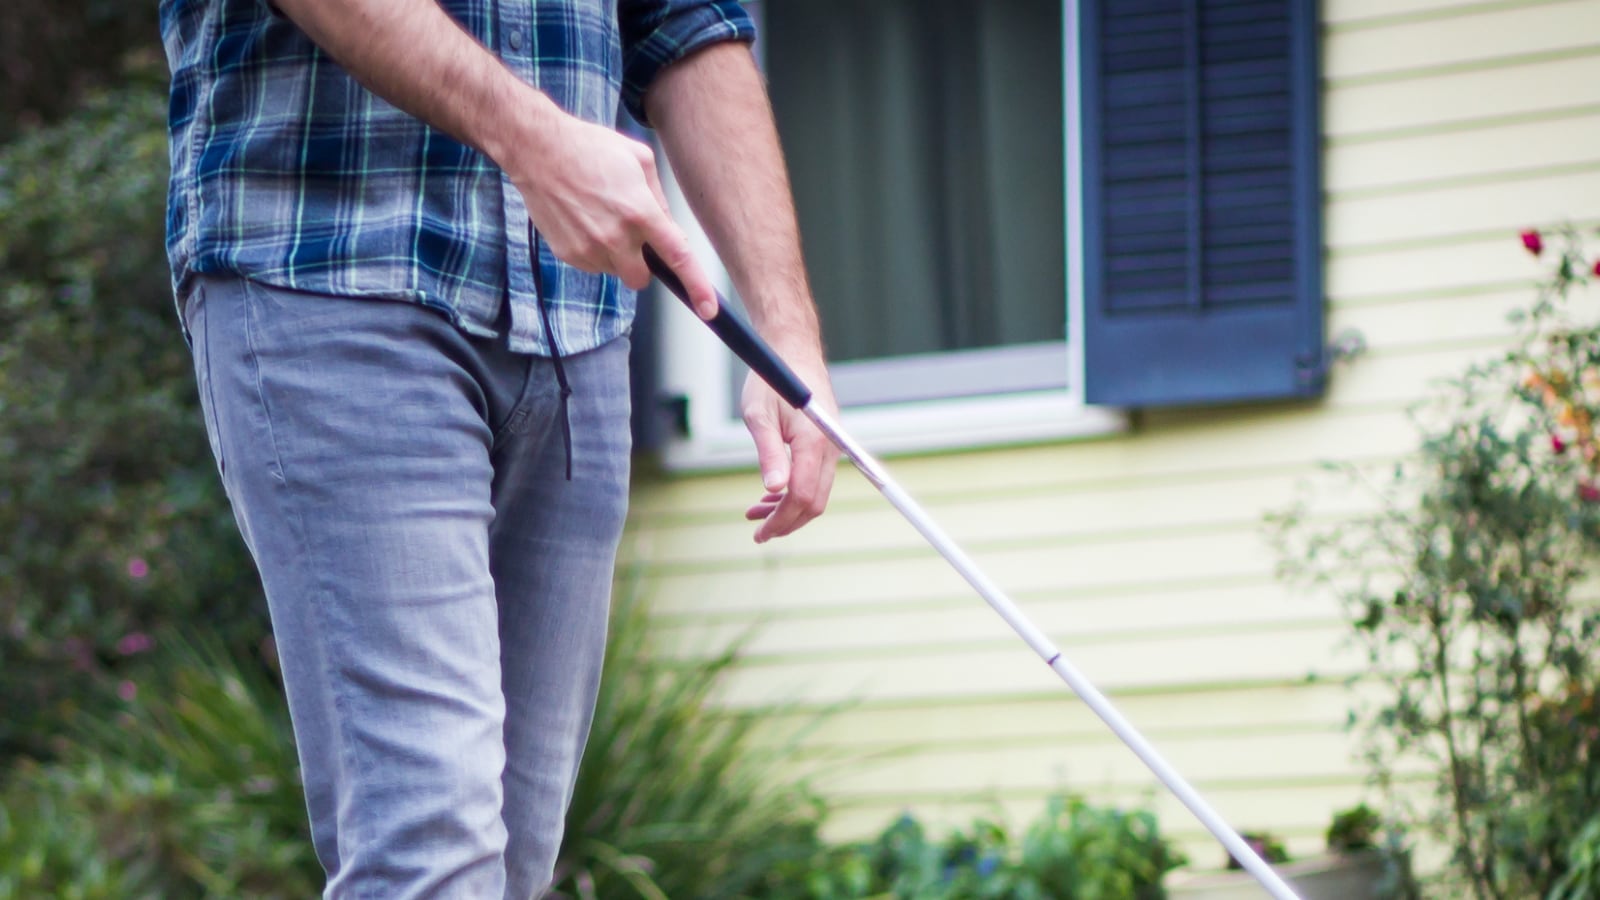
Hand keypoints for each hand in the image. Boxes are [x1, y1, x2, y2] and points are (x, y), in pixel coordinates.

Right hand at [510, 107, 718, 318]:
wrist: (538, 150)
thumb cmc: (590, 148)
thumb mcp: (639, 160)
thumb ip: (659, 198)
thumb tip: (668, 228)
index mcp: (639, 212)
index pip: (677, 257)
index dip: (696, 286)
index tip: (708, 308)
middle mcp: (615, 237)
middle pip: (642, 279)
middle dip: (643, 265)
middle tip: (632, 238)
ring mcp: (589, 249)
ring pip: (615, 272)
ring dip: (616, 255)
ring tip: (600, 218)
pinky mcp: (568, 254)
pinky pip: (592, 265)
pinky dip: (594, 251)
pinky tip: (583, 221)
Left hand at [741, 350, 839, 541]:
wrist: (793, 352)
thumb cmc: (772, 380)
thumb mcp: (759, 416)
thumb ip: (768, 453)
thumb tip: (774, 489)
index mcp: (814, 442)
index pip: (802, 496)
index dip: (782, 520)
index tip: (760, 534)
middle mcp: (831, 447)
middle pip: (815, 501)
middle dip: (787, 521)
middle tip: (758, 532)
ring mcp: (832, 447)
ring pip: (816, 493)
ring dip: (789, 509)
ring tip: (757, 514)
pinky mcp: (827, 444)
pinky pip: (816, 478)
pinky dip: (795, 493)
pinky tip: (771, 496)